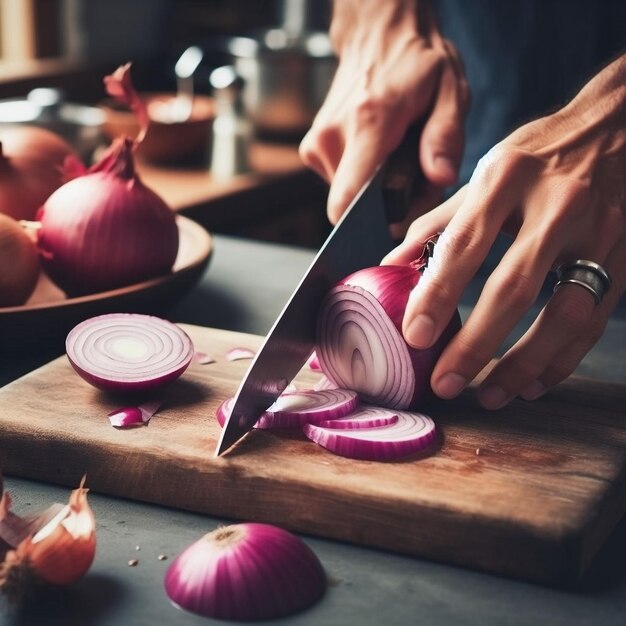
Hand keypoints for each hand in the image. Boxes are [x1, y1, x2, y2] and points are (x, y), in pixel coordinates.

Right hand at [299, 0, 468, 234]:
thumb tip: (441, 178)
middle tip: (414, 176)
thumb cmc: (416, 61)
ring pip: (347, 196)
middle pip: (354, 205)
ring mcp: (317, 144)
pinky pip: (339, 183)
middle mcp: (332, 137)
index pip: (347, 201)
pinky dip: (362, 179)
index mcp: (368, 123)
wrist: (377, 34)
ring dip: (375, 191)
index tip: (395, 223)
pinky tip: (379, 155)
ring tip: (396, 159)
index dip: (369, 226)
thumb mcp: (450, 90)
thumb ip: (445, 137)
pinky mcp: (312, 149)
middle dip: (385, 205)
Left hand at [383, 54, 625, 407]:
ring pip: (562, 313)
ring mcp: (598, 232)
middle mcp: (556, 204)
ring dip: (523, 364)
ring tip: (488, 395)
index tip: (415, 335)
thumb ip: (438, 224)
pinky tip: (533, 382)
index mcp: (507, 177)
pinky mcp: (623, 256)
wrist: (617, 127)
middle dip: (476, 344)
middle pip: (513, 288)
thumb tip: (392, 266)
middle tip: (446, 382)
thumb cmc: (537, 154)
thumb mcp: (483, 174)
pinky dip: (562, 357)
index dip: (437, 294)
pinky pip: (594, 319)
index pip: (465, 244)